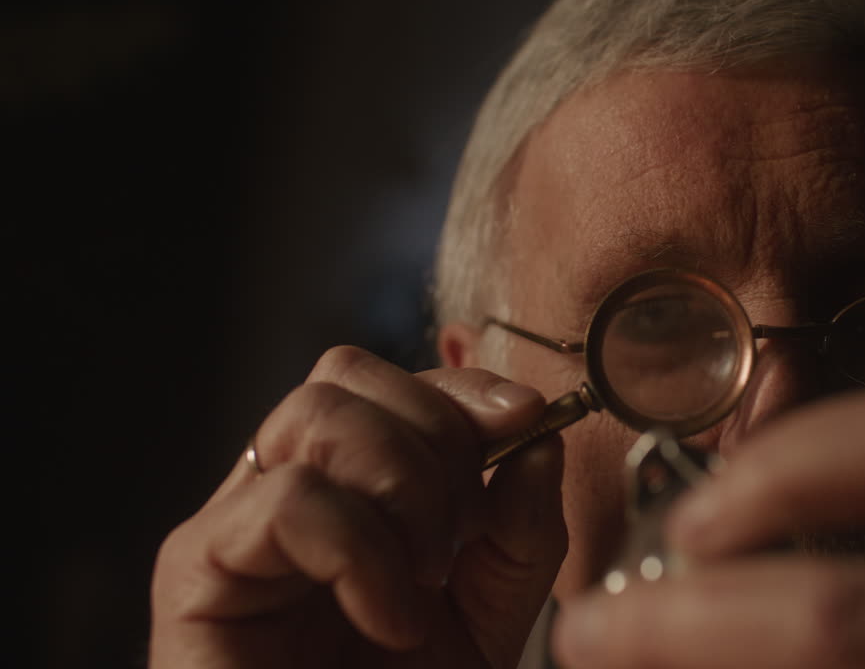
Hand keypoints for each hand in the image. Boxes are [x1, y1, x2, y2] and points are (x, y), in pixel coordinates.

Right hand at [150, 346, 566, 668]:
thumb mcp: (491, 618)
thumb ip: (521, 532)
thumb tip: (538, 439)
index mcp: (349, 490)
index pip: (396, 385)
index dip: (464, 388)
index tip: (529, 417)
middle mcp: (284, 490)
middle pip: (345, 375)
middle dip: (434, 436)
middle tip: (462, 536)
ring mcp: (234, 524)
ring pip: (316, 414)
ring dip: (403, 489)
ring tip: (426, 582)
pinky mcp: (194, 571)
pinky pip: (288, 499)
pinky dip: (362, 552)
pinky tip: (390, 621)